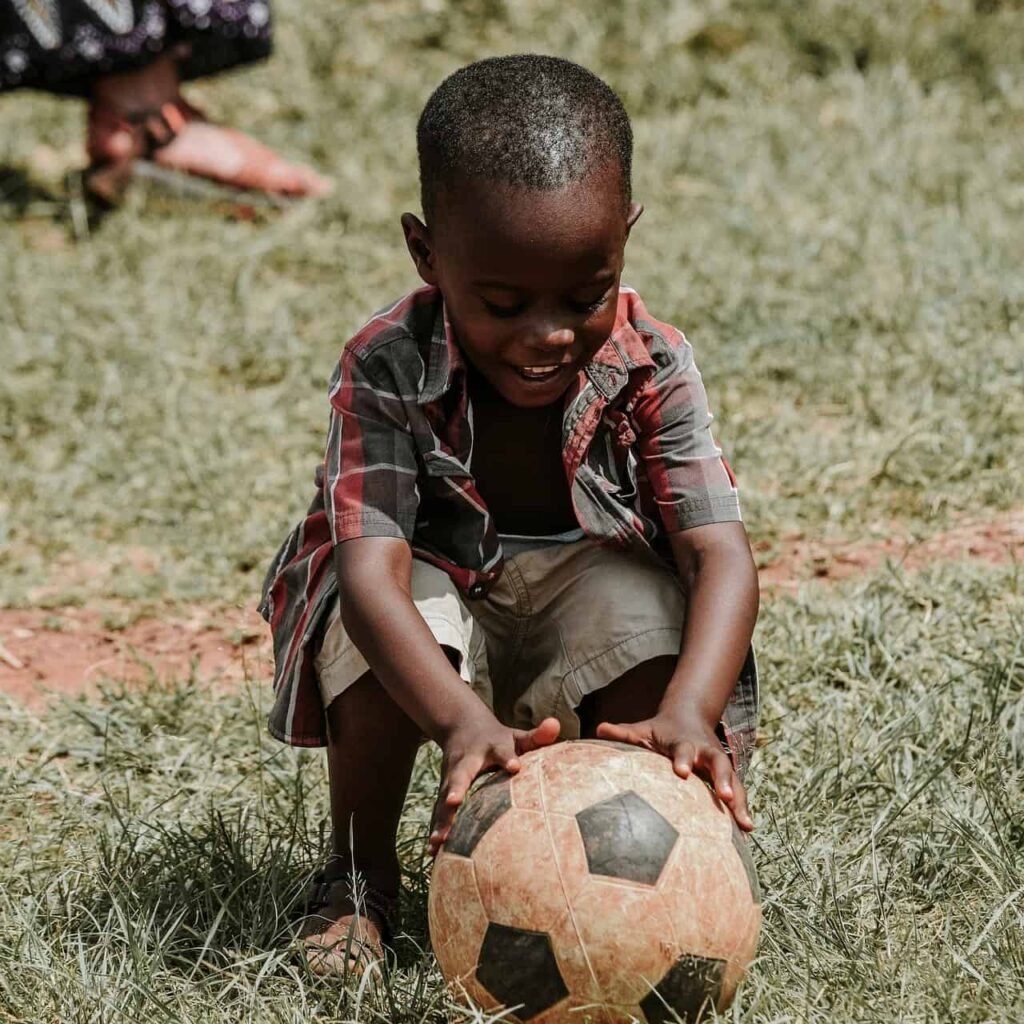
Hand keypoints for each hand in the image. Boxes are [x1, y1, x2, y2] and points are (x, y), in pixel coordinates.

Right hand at [430, 714, 559, 854]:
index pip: (501, 751)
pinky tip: (434, 852)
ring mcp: (451, 777)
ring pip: (444, 798)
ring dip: (441, 818)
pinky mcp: (444, 792)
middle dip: (456, 787)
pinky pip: (439, 812)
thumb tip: (555, 724)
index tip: (515, 767)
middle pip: (461, 775)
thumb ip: (537, 735)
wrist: (460, 726)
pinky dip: (436, 829)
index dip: (508, 758)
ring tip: (439, 841)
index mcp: (490, 747)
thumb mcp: (517, 736)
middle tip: (453, 801)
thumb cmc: (498, 739)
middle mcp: (466, 762)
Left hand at [596, 712, 753, 831]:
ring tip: (745, 826)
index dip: (683, 759)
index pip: (684, 749)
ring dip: (740, 801)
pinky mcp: (726, 777)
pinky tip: (746, 833)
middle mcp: (705, 751)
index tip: (681, 772)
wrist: (689, 718)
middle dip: (722, 779)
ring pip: (734, 780)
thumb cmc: (660, 731)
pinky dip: (742, 810)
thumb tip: (598, 729)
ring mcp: (718, 764)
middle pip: (718, 763)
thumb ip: (623, 734)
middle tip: (725, 797)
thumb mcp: (642, 730)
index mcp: (684, 742)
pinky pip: (738, 794)